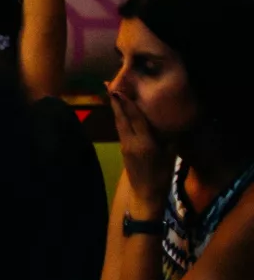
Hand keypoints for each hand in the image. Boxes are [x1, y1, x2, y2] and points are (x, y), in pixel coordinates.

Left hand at [109, 89, 173, 212]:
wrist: (145, 194)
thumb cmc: (162, 176)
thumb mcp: (170, 156)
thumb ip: (169, 138)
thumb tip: (171, 122)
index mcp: (144, 144)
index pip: (134, 120)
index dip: (126, 104)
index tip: (118, 90)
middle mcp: (131, 143)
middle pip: (121, 118)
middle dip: (115, 102)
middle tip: (108, 84)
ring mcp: (125, 146)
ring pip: (118, 124)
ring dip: (115, 108)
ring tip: (111, 93)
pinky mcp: (123, 150)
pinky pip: (120, 130)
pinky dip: (119, 118)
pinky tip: (119, 112)